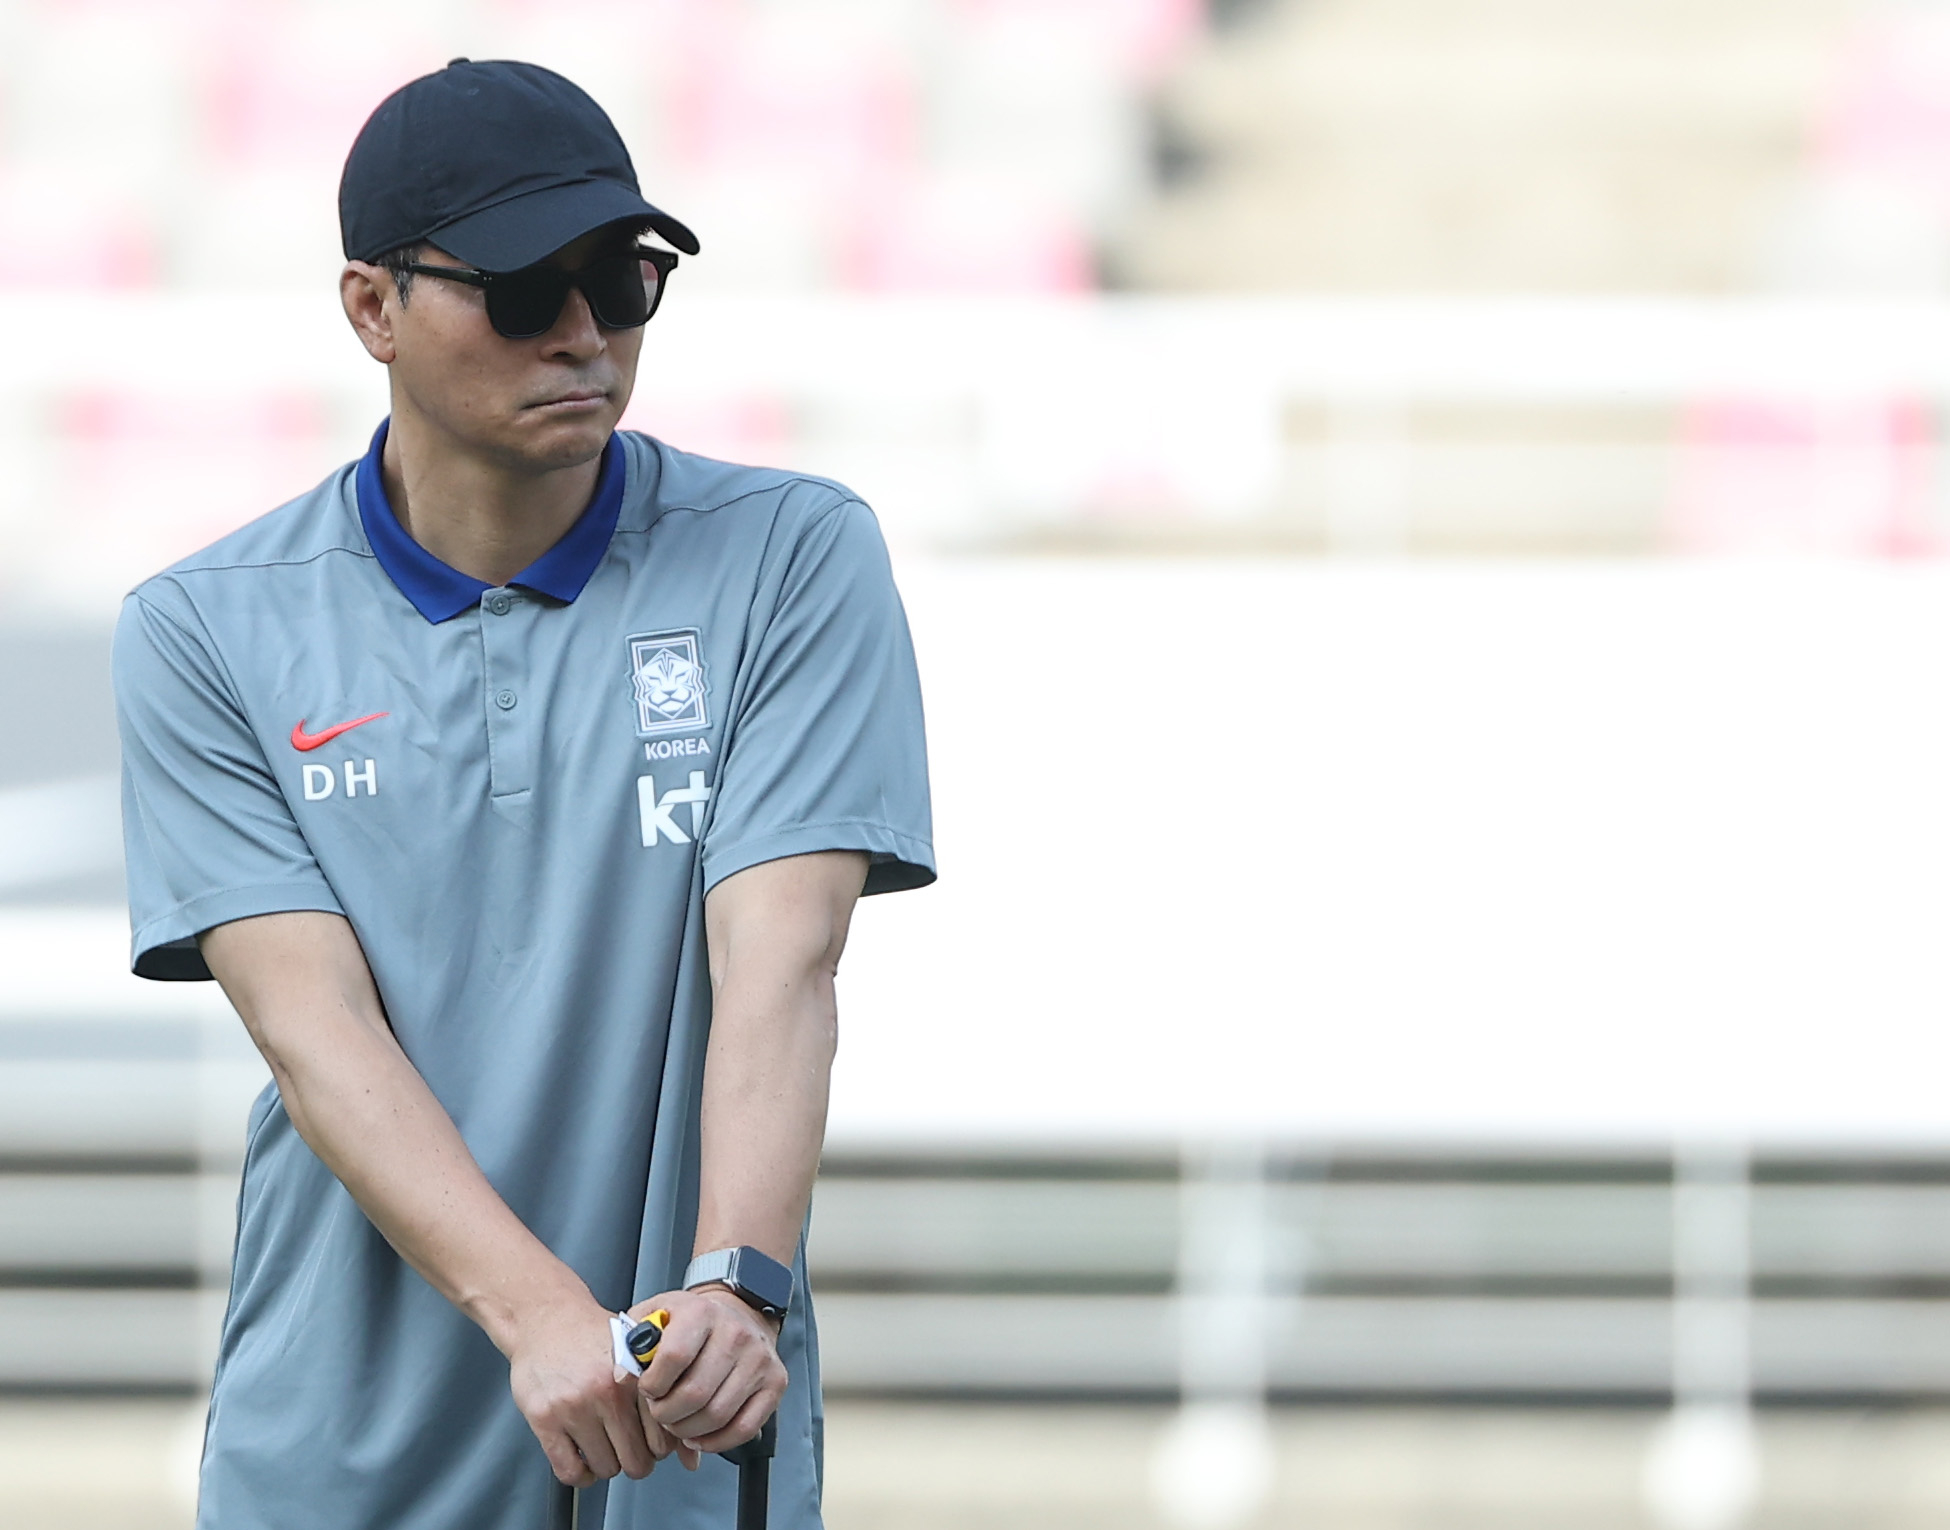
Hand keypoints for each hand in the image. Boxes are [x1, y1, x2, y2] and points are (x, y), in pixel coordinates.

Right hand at [506, 1295, 659, 1487]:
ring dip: (606, 1465)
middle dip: (636, 1462)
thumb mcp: (636, 1356)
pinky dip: (579, 1475)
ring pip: (605, 1469)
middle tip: (630, 1450)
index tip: (652, 1442)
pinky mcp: (544, 1420)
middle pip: (637, 1462)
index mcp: (635, 1377)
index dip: (660, 1447)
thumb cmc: (593, 1338)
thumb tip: (692, 1458)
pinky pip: (570, 1472)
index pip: (664, 1438)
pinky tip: (581, 1458)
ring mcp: (574, 1408)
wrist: (546, 1318)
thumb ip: (666, 1399)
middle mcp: (607, 1393)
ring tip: (603, 1446)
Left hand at [628, 1286, 785, 1458]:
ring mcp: (759, 1359)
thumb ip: (629, 1344)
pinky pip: (745, 1428)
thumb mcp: (653, 1316)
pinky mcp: (776, 1382)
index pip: (673, 1358)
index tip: (646, 1390)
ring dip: (688, 1431)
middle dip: (667, 1415)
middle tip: (659, 1413)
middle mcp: (736, 1333)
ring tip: (676, 1424)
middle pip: (695, 1394)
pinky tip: (699, 1436)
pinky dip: (717, 1442)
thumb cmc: (688, 1322)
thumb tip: (622, 1379)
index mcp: (701, 1313)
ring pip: (718, 1415)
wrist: (737, 1312)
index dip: (652, 1385)